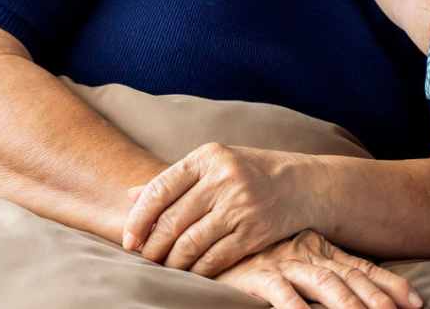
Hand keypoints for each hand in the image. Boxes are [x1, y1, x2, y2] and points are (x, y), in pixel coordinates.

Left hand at [121, 143, 317, 277]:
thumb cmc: (248, 174)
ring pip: (191, 243)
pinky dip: (198, 270)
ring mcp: (240, 205)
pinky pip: (215, 258)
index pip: (160, 189)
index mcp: (208, 157)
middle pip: (173, 220)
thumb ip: (173, 181)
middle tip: (146, 257)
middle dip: (153, 246)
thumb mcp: (213, 166)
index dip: (139, 218)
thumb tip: (130, 196)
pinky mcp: (254, 231)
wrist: (301, 185)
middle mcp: (224, 179)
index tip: (129, 239)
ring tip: (166, 266)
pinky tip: (192, 271)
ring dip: (173, 261)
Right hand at [213, 230, 422, 308]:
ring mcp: (284, 263)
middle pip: (350, 279)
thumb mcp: (294, 262)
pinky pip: (282, 294)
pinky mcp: (258, 275)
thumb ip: (322, 273)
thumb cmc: (254, 258)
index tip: (416, 302)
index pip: (362, 268)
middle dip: (378, 300)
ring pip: (324, 285)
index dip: (390, 285)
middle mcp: (307, 253)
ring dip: (348, 305)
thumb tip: (354, 297)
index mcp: (320, 249)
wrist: (211, 240)